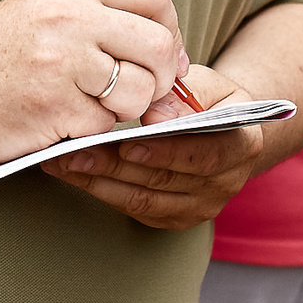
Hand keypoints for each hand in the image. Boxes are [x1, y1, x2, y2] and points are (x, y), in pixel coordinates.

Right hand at [0, 0, 188, 169]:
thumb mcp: (44, 10)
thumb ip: (103, 17)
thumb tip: (170, 50)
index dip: (170, 28)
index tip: (162, 53)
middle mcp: (69, 18)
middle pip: (158, 44)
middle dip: (159, 76)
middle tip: (140, 90)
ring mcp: (63, 63)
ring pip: (140, 90)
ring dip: (128, 108)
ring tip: (93, 105)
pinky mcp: (56, 108)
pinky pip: (107, 123)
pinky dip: (93, 128)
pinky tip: (64, 119)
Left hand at [45, 63, 268, 231]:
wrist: (222, 129)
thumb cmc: (208, 99)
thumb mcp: (206, 84)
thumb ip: (181, 97)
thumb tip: (155, 114)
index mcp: (242, 145)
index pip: (204, 155)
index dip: (166, 152)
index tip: (127, 145)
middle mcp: (226, 183)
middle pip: (164, 179)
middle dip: (114, 165)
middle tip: (73, 150)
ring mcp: (200, 206)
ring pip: (142, 199)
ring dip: (97, 181)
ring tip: (60, 161)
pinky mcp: (174, 219)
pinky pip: (133, 209)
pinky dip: (100, 190)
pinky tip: (73, 173)